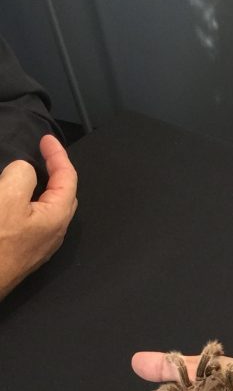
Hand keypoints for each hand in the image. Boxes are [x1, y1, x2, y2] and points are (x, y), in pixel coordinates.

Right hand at [0, 135, 77, 298]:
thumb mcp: (7, 199)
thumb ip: (22, 177)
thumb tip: (26, 171)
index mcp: (57, 217)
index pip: (67, 178)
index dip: (58, 155)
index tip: (46, 138)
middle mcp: (54, 232)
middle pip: (62, 194)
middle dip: (55, 171)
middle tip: (41, 154)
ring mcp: (39, 244)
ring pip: (46, 208)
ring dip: (40, 187)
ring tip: (28, 173)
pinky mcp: (23, 251)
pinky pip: (31, 220)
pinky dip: (27, 203)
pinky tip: (14, 201)